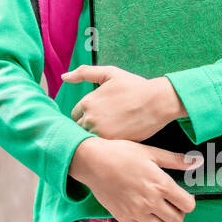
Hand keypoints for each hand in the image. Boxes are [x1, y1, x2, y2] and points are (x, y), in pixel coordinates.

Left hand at [62, 65, 185, 141]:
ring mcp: (102, 133)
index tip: (98, 115)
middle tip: (105, 124)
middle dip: (88, 127)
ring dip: (96, 137)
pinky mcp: (114, 144)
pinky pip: (103, 148)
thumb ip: (84, 73)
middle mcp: (90, 119)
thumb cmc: (134, 86)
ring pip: (90, 140)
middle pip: (80, 129)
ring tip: (111, 130)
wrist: (157, 101)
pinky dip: (107, 145)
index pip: (75, 116)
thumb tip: (64, 77)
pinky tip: (117, 137)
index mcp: (87, 103)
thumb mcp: (109, 73)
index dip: (85, 115)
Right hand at [71, 137, 201, 221]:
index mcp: (161, 184)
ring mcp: (136, 212)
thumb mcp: (150, 152)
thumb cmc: (121, 152)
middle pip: (177, 220)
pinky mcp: (123, 217)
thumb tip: (198, 161)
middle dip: (177, 212)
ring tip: (155, 208)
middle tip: (169, 202)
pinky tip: (139, 210)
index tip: (182, 195)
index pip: (188, 205)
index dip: (188, 201)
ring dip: (162, 220)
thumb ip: (176, 160)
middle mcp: (151, 202)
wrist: (92, 161)